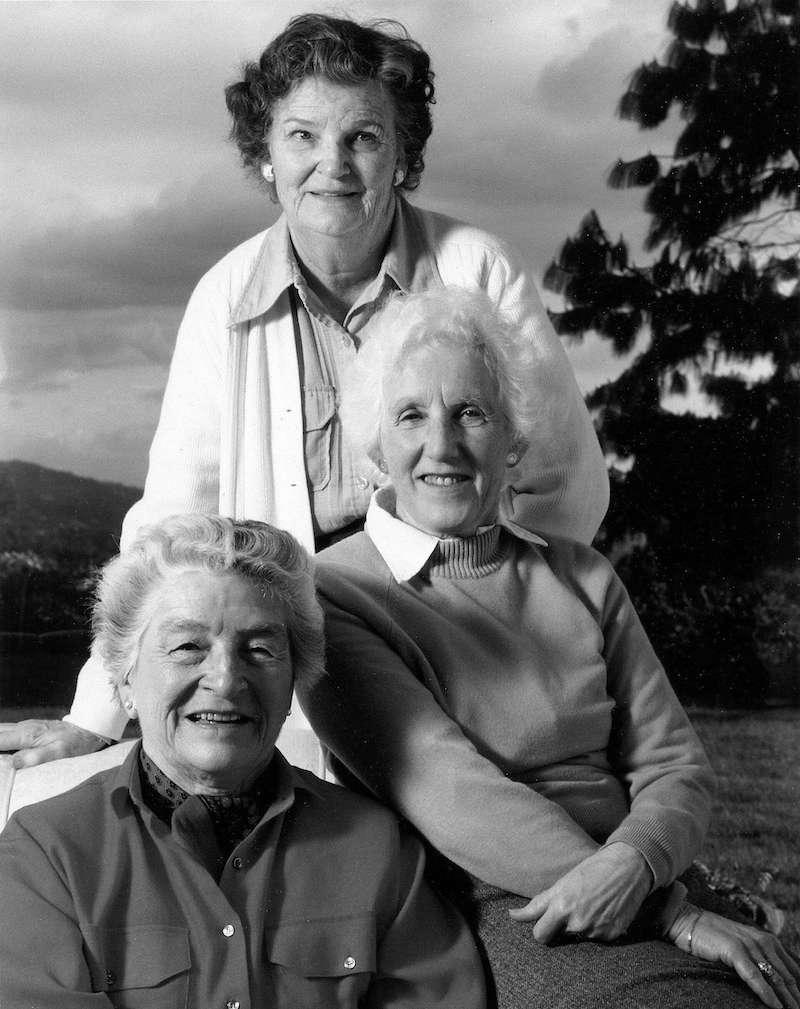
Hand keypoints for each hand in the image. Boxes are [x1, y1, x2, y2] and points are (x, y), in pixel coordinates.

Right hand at [0, 720, 108, 768]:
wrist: (88, 729)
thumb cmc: (75, 743)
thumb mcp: (60, 753)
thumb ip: (37, 757)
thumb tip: (13, 763)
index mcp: (27, 735)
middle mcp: (22, 728)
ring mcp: (24, 727)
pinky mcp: (27, 728)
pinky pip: (6, 731)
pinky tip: (0, 743)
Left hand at [509, 842, 652, 942]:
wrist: (628, 867)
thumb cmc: (591, 870)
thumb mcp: (562, 883)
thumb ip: (538, 904)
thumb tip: (512, 916)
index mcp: (561, 907)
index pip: (540, 935)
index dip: (541, 930)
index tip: (545, 923)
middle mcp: (578, 922)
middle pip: (559, 938)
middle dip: (560, 929)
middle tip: (570, 911)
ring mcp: (595, 931)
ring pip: (579, 937)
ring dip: (582, 925)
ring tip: (592, 904)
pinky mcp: (611, 935)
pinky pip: (597, 938)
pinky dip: (598, 927)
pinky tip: (604, 910)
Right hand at [671, 907, 799, 1008]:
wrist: (688, 921)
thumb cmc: (715, 936)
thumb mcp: (744, 945)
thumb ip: (760, 957)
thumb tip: (776, 980)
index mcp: (768, 940)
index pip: (793, 970)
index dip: (799, 988)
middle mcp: (763, 941)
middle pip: (787, 976)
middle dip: (796, 997)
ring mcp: (749, 945)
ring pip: (775, 978)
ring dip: (786, 999)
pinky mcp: (734, 950)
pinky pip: (754, 976)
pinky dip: (766, 993)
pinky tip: (775, 1006)